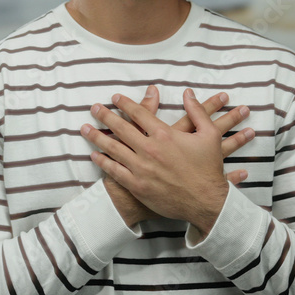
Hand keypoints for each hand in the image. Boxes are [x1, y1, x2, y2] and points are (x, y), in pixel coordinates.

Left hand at [84, 88, 252, 235]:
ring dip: (97, 137)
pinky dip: (103, 162)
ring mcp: (141, 168)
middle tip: (94, 108)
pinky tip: (94, 155)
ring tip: (85, 128)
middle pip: (121, 128)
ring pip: (113, 148)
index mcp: (164, 135)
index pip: (139, 114)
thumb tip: (188, 93)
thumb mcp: (209, 135)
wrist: (206, 201)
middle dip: (105, 116)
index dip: (125, 104)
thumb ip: (197, 111)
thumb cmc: (208, 168)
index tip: (114, 98)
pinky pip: (115, 171)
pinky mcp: (138, 186)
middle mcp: (149, 149)